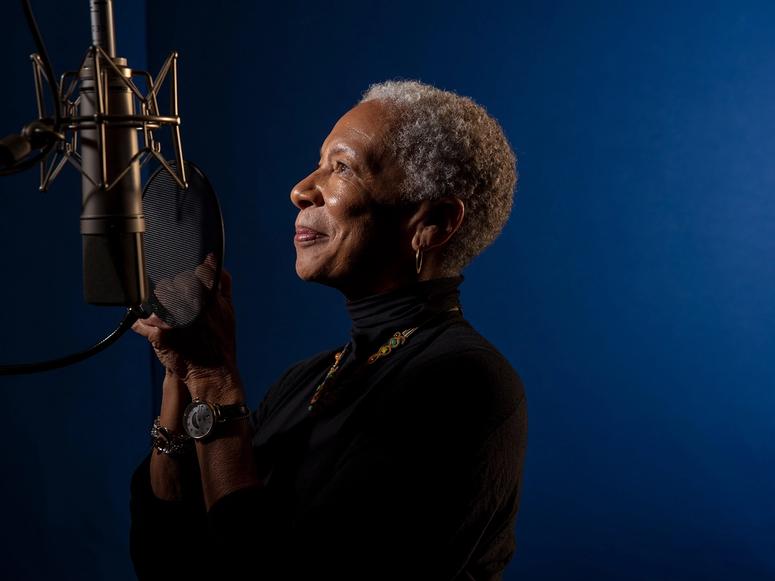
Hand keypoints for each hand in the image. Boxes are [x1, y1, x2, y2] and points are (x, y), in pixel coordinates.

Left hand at [131, 254, 241, 397]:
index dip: (191, 278)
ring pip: (154, 300)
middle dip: (172, 293)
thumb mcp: (228, 310)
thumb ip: (224, 285)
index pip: (193, 272)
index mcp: (207, 297)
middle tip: (179, 309)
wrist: (213, 371)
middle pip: (171, 284)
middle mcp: (189, 305)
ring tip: (168, 321)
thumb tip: (216, 263)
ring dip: (157, 307)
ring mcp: (172, 319)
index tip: (190, 286)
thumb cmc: (221, 341)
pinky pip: (141, 322)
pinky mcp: (159, 334)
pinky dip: (142, 324)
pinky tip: (151, 327)